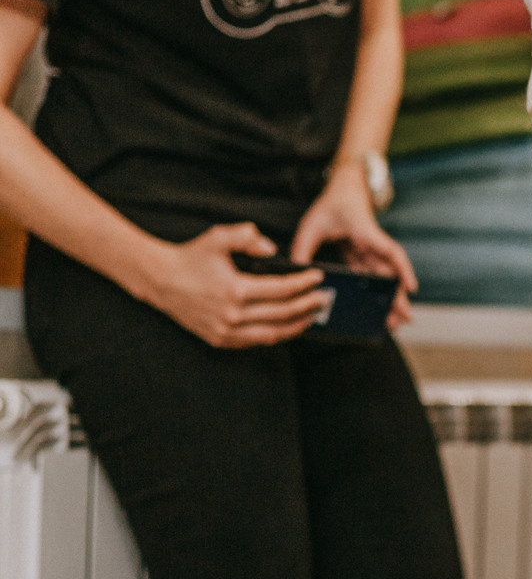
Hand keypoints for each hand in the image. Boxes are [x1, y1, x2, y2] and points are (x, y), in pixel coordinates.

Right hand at [130, 223, 327, 348]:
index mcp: (235, 290)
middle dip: (308, 305)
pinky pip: (256, 341)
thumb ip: (246, 236)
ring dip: (297, 325)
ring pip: (273, 333)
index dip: (303, 283)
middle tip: (324, 297)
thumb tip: (272, 249)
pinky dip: (276, 334)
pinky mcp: (221, 340)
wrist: (160, 280)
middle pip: (283, 313)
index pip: (281, 289)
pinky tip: (288, 326)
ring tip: (313, 315)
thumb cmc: (192, 257)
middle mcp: (232, 315)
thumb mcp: (216, 238)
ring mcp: (226, 331)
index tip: (318, 277)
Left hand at [291, 161, 417, 328]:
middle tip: (405, 319)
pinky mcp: (363, 256)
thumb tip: (295, 273)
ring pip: (383, 279)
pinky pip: (371, 277)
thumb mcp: (312, 223)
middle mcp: (372, 246)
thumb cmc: (332, 204)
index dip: (403, 270)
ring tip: (393, 322)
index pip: (391, 252)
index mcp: (366, 233)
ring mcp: (369, 252)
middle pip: (390, 274)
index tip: (410, 288)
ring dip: (389, 299)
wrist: (344, 189)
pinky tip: (376, 307)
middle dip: (398, 297)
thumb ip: (303, 247)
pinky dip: (375, 292)